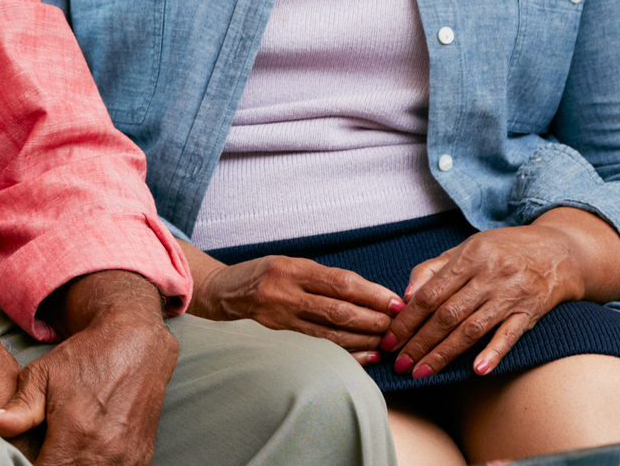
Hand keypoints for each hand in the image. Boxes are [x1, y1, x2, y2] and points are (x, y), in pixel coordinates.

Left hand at [0, 270, 175, 465]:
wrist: (134, 344)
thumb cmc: (86, 358)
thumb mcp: (44, 376)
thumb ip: (19, 408)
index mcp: (75, 434)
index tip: (24, 460)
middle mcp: (105, 452)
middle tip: (42, 452)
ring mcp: (126, 458)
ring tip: (62, 451)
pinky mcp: (139, 458)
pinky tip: (84, 453)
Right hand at [195, 255, 401, 362]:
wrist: (223, 292)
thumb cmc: (264, 274)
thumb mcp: (292, 263)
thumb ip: (324, 277)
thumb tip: (369, 293)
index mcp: (293, 269)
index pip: (341, 282)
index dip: (372, 294)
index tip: (395, 302)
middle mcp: (286, 293)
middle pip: (339, 311)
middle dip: (373, 320)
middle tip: (396, 325)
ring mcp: (280, 318)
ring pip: (331, 334)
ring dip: (364, 340)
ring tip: (386, 341)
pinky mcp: (278, 337)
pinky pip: (318, 348)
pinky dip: (345, 353)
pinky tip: (366, 356)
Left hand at [382, 223, 587, 378]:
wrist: (559, 252)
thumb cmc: (503, 250)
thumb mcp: (466, 248)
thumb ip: (433, 269)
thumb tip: (405, 296)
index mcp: (470, 256)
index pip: (430, 293)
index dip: (407, 319)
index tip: (390, 339)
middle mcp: (490, 275)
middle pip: (447, 315)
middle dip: (419, 342)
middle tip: (400, 364)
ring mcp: (512, 295)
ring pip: (472, 329)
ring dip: (444, 354)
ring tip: (422, 372)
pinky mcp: (532, 312)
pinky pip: (510, 335)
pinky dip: (493, 353)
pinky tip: (477, 370)